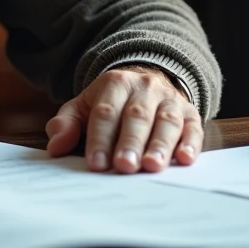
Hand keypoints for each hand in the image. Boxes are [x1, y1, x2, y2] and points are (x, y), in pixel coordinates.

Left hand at [45, 66, 201, 172]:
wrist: (148, 80)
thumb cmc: (111, 102)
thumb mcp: (85, 106)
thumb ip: (68, 124)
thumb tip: (55, 146)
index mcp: (115, 84)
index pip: (105, 113)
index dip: (100, 138)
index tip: (96, 164)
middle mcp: (144, 88)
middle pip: (136, 116)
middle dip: (130, 143)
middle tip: (124, 166)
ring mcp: (169, 100)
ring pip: (166, 121)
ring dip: (160, 145)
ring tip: (153, 166)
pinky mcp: (190, 113)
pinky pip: (193, 127)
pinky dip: (190, 143)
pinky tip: (186, 159)